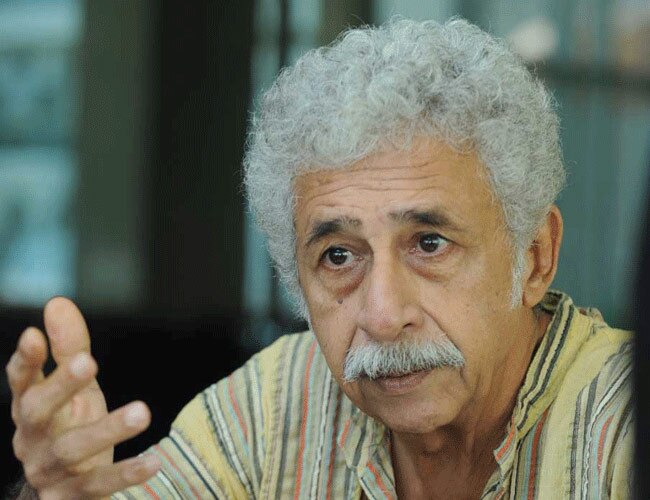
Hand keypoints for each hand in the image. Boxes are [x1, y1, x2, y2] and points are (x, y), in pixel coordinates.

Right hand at [7, 297, 160, 498]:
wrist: (64, 490)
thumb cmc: (69, 424)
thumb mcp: (74, 387)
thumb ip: (68, 348)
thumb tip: (57, 302)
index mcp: (31, 407)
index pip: (21, 381)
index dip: (25, 360)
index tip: (32, 336)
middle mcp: (32, 438)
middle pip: (39, 411)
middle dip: (61, 385)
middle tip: (89, 361)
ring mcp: (49, 471)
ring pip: (72, 450)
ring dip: (106, 430)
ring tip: (142, 412)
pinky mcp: (69, 498)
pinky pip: (98, 486)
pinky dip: (126, 474)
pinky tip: (155, 461)